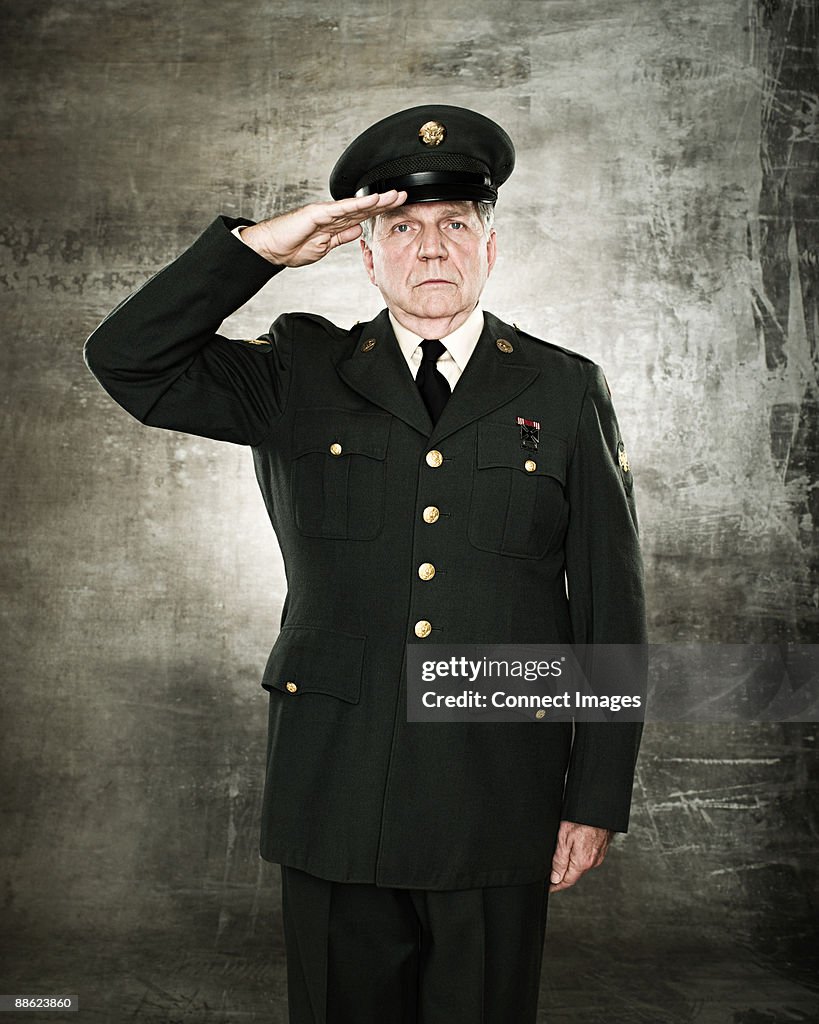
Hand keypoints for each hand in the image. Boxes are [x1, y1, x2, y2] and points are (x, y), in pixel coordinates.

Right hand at [238, 190, 406, 266]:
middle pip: (363, 207)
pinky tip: (372, 201)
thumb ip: (341, 237)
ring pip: (356, 205)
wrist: (271, 249)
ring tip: (395, 195)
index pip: (362, 216)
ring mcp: (325, 213)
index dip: (379, 211)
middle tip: (404, 195)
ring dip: (377, 200)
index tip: (397, 209)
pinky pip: (341, 209)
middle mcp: (331, 215)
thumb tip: (358, 230)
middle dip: (384, 202)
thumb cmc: (291, 248)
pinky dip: (357, 204)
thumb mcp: (324, 246)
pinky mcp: (317, 214)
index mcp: (334, 224)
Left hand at [548, 820, 613, 892]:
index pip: (567, 881)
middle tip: (550, 874)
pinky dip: (578, 857)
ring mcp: (598, 855)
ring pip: (580, 865)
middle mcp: (593, 862)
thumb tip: (555, 878)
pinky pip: (587, 857)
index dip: (556, 885)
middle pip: (574, 874)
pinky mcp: (601, 848)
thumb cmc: (581, 819)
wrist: (598, 808)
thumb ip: (559, 861)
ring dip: (570, 865)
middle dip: (562, 875)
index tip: (548, 887)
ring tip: (559, 860)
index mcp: (582, 862)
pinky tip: (572, 849)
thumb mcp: (563, 839)